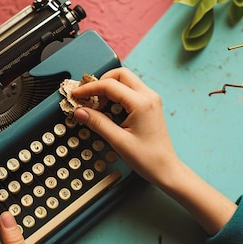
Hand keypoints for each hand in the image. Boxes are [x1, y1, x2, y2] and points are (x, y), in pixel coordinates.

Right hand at [72, 67, 236, 233]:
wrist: (166, 169)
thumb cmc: (148, 158)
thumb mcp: (118, 141)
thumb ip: (98, 123)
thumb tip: (80, 111)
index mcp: (141, 103)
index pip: (110, 85)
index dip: (89, 88)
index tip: (76, 94)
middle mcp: (148, 96)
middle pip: (120, 75)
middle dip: (100, 82)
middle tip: (87, 97)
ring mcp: (150, 100)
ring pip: (125, 81)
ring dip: (108, 88)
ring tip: (96, 106)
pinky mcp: (149, 105)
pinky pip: (130, 91)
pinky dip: (116, 95)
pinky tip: (107, 109)